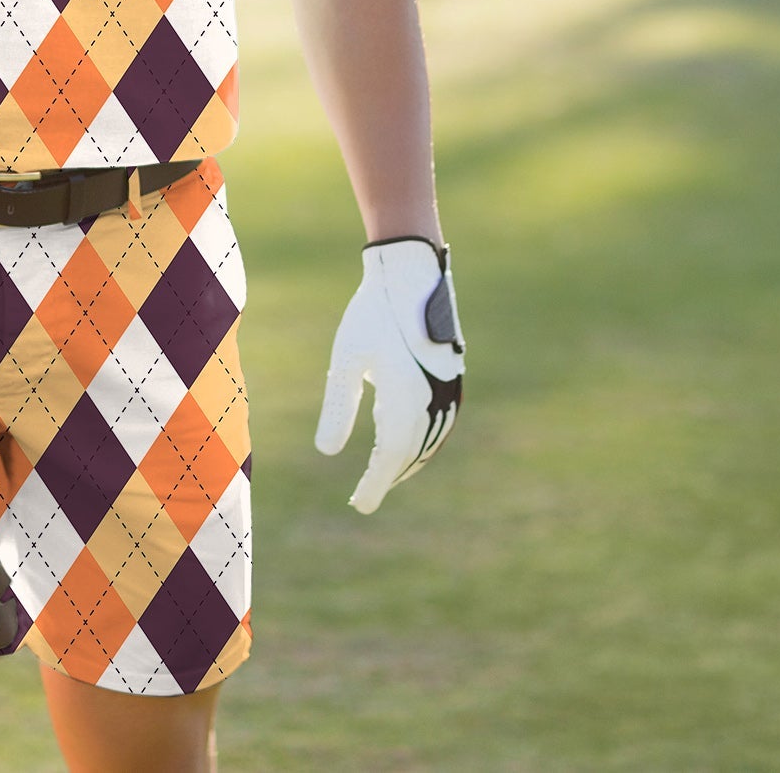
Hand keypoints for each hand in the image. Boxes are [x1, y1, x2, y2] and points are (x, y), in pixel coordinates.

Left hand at [315, 238, 463, 512]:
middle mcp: (434, 401)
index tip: (360, 505)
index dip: (376, 484)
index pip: (391, 457)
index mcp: (406, 399)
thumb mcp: (346, 359)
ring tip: (383, 474)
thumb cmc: (371, 314)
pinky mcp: (452, 381)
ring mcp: (448, 392)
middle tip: (365, 496)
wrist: (409, 275)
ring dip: (406, 461)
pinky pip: (440, 424)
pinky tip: (402, 441)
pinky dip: (421, 441)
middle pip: (411, 454)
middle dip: (388, 476)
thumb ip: (339, 406)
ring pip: (428, 442)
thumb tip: (326, 453)